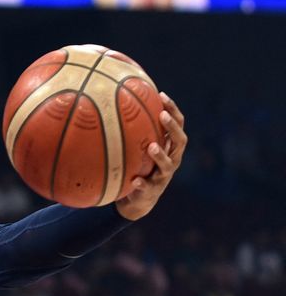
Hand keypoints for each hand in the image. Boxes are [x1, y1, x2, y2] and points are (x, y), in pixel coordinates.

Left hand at [115, 92, 187, 220]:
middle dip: (173, 127)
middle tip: (162, 116)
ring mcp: (163, 177)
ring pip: (167, 165)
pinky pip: (147, 187)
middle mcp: (171, 160)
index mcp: (170, 148)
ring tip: (151, 147)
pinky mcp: (151, 191)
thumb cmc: (138, 167)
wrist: (138, 199)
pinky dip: (142, 183)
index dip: (173, 110)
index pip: (178, 125)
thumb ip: (134, 131)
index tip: (161, 96)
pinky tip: (135, 180)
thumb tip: (116, 104)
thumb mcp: (138, 148)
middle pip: (180, 142)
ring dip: (160, 155)